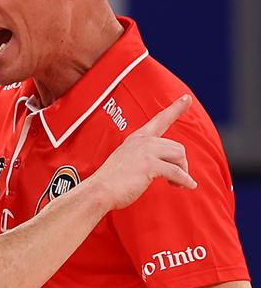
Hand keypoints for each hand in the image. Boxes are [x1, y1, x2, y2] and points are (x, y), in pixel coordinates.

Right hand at [92, 94, 195, 209]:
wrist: (99, 189)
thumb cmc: (112, 180)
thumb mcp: (128, 159)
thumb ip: (143, 156)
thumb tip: (163, 165)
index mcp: (137, 138)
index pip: (160, 119)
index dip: (175, 108)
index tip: (187, 98)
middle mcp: (143, 141)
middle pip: (177, 146)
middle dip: (181, 164)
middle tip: (177, 179)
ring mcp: (146, 151)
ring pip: (179, 157)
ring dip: (183, 172)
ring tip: (177, 184)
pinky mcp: (150, 165)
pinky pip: (176, 172)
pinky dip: (185, 180)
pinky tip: (187, 185)